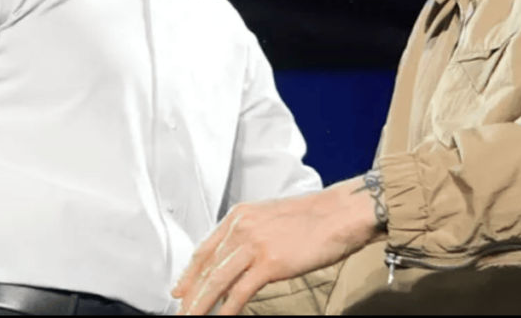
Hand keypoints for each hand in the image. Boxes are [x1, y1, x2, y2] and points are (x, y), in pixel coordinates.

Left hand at [172, 176, 384, 314]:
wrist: (340, 213)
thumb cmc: (315, 217)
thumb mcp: (272, 219)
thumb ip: (252, 236)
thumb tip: (241, 261)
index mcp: (241, 215)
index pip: (205, 248)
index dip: (190, 273)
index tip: (180, 288)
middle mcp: (242, 227)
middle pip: (207, 267)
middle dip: (191, 293)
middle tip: (181, 310)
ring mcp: (254, 245)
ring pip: (216, 281)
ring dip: (200, 305)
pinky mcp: (269, 263)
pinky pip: (239, 292)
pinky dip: (226, 310)